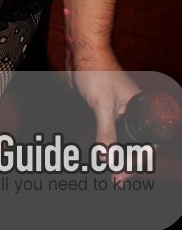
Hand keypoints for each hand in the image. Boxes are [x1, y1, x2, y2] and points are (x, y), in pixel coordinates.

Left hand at [66, 45, 140, 182]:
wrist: (81, 51)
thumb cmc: (96, 70)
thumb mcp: (102, 105)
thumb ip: (106, 132)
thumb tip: (106, 158)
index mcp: (141, 108)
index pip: (148, 142)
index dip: (140, 160)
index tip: (125, 173)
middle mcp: (132, 110)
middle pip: (136, 144)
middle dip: (127, 162)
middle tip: (116, 178)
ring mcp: (118, 110)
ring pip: (122, 140)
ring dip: (116, 156)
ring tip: (110, 172)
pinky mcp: (104, 109)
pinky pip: (109, 132)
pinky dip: (106, 145)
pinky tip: (100, 155)